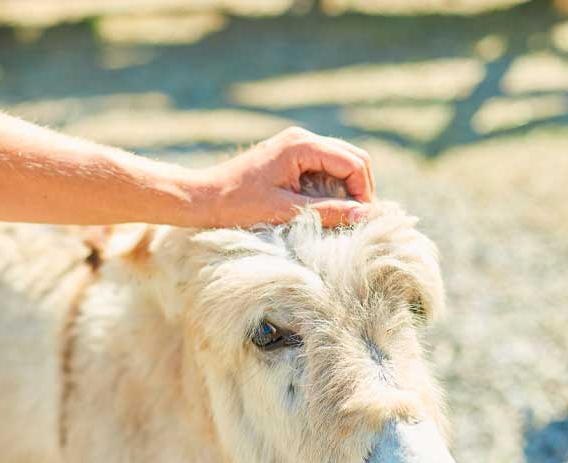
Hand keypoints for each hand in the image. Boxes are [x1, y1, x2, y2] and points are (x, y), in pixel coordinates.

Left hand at [197, 127, 374, 227]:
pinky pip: (324, 166)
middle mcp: (302, 138)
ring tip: (344, 215)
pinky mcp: (290, 155)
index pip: (352, 162)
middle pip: (352, 157)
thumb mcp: (284, 211)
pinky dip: (332, 185)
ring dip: (347, 187)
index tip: (363, 220)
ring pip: (341, 160)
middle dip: (360, 188)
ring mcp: (296, 145)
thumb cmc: (237, 205)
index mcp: (301, 145)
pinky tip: (326, 207)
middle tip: (358, 219)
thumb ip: (326, 211)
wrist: (203, 197)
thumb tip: (363, 215)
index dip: (363, 192)